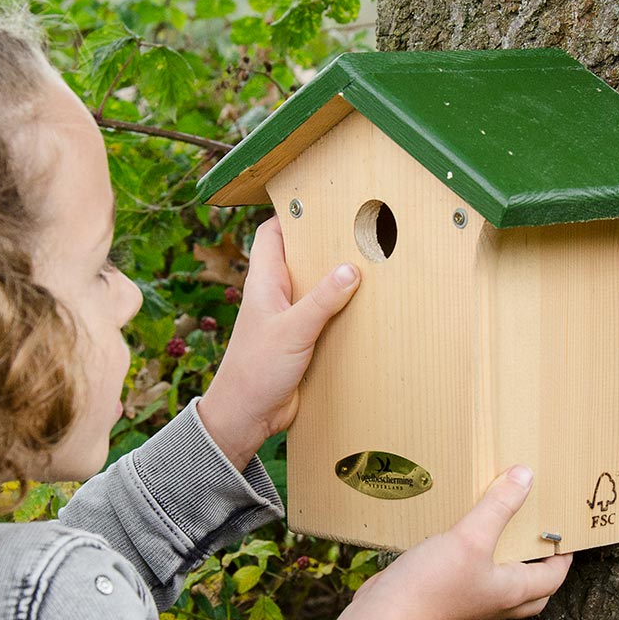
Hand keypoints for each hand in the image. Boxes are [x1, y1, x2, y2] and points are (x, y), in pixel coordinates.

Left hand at [199, 217, 359, 470]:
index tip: (320, 202)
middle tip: (359, 233)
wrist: (246, 417)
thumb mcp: (292, 331)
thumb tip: (351, 269)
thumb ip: (322, 300)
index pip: (272, 234)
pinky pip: (325, 319)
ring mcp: (289, 320)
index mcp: (264, 283)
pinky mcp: (302, 343)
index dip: (291, 215)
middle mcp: (276, 297)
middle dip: (326, 247)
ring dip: (338, 283)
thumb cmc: (255, 371)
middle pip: (301, 259)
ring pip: (316, 290)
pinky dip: (342, 314)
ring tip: (372, 267)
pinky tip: (367, 311)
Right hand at [330, 466, 572, 619]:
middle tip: (541, 539)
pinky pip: (473, 579)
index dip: (563, 556)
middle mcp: (494, 601)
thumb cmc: (433, 585)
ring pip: (502, 585)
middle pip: (532, 590)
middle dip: (542, 568)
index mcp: (511, 592)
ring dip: (509, 564)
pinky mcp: (445, 597)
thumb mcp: (471, 538)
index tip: (567, 534)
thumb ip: (499, 507)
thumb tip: (526, 476)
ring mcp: (469, 601)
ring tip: (505, 533)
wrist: (385, 617)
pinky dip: (478, 561)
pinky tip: (462, 540)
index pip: (552, 577)